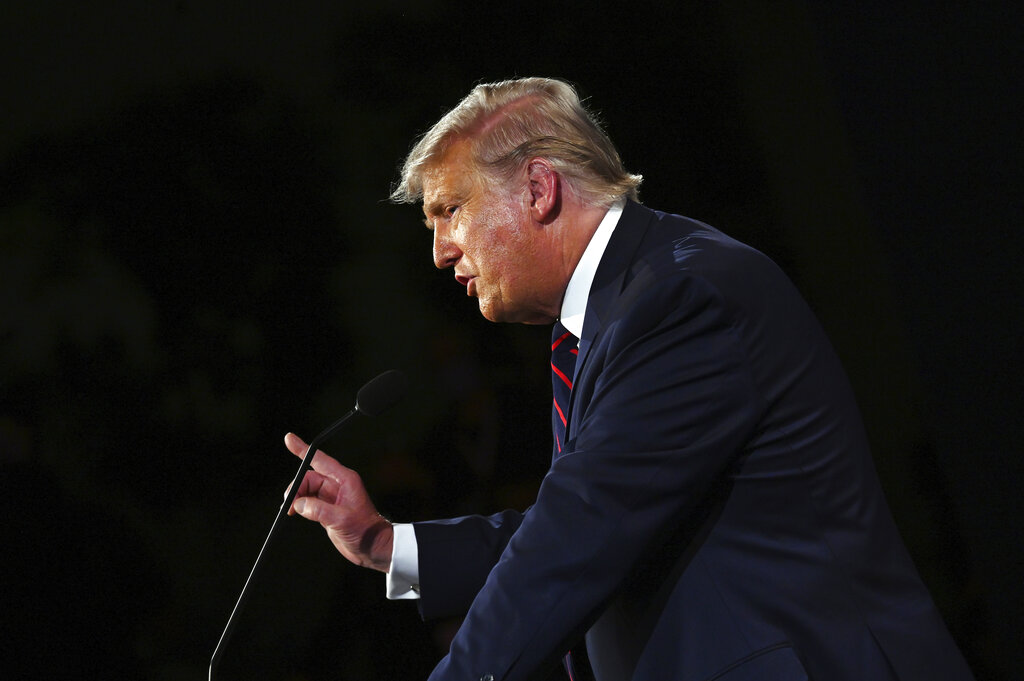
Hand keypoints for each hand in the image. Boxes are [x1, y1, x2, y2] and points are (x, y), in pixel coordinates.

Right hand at [283, 432, 393, 572]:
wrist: (373, 548)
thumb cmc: (366, 530)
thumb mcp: (341, 519)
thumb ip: (318, 510)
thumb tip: (299, 505)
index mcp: (345, 480)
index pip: (320, 460)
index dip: (302, 449)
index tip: (289, 439)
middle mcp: (337, 486)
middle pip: (309, 478)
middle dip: (296, 487)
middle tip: (289, 504)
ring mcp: (331, 498)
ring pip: (306, 490)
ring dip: (296, 499)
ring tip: (290, 511)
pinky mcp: (326, 510)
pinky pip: (307, 502)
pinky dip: (298, 506)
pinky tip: (294, 513)